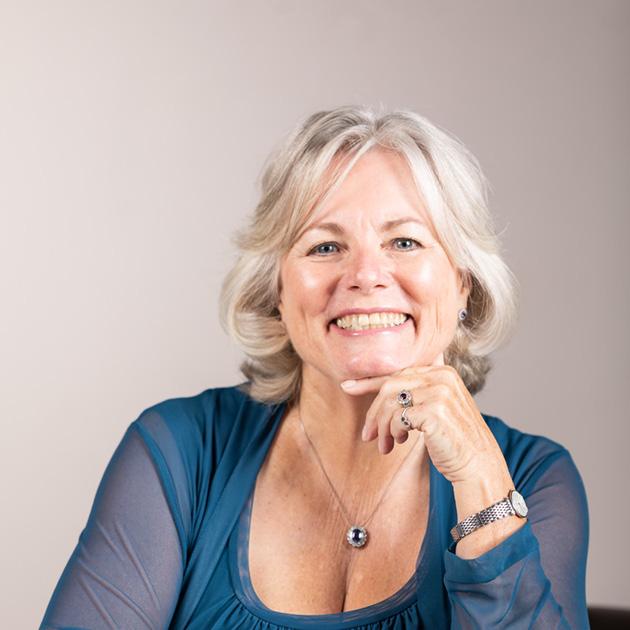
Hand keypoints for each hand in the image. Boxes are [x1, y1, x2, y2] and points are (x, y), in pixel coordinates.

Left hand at [341, 364, 509, 484]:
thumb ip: (417, 392)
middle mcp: (442, 377)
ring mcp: (440, 393)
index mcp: (442, 372)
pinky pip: (398, 418)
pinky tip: (398, 442)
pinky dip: (392, 432)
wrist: (478, 465)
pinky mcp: (435, 411)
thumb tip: (383, 386)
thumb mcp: (437, 408)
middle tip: (368, 435)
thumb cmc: (454, 439)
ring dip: (382, 427)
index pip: (398, 372)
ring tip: (384, 445)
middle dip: (374, 412)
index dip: (370, 382)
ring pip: (390, 403)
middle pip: (390, 386)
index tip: (348, 387)